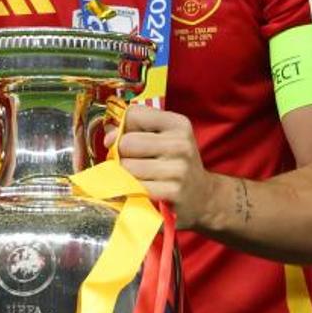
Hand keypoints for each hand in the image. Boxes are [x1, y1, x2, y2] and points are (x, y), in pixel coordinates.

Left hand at [110, 104, 212, 229]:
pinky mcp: (173, 192)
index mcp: (177, 124)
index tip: (124, 139)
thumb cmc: (174, 163)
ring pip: (127, 167)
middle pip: (127, 142)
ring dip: (124, 174)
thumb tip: (109, 134)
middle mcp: (181, 143)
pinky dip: (130, 190)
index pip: (133, 114)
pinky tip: (139, 191)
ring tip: (136, 177)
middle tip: (130, 162)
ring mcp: (179, 168)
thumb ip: (134, 129)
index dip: (122, 128)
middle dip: (121, 154)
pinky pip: (135, 187)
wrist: (203, 197)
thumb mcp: (163, 138)